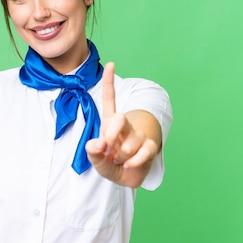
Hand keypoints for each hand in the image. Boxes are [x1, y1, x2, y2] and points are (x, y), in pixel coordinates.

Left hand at [85, 62, 159, 187]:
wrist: (127, 177)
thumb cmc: (110, 164)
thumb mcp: (96, 161)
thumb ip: (92, 152)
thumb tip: (98, 144)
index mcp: (109, 124)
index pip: (110, 100)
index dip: (109, 82)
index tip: (110, 64)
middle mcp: (125, 126)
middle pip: (120, 118)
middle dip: (112, 134)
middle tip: (108, 149)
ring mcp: (138, 135)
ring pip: (130, 141)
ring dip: (122, 156)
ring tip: (120, 161)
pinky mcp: (150, 146)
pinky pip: (144, 151)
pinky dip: (134, 162)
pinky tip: (130, 165)